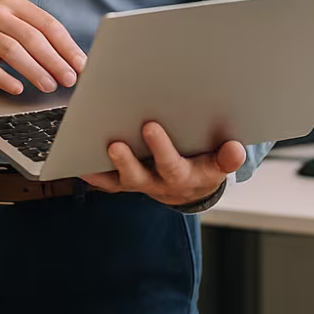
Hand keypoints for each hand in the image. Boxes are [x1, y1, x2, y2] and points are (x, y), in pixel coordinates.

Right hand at [0, 0, 86, 94]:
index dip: (67, 46)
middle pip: (32, 38)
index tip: (81, 65)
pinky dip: (4, 79)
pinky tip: (17, 88)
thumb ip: (38, 34)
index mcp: (16, 5)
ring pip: (11, 50)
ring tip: (49, 85)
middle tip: (69, 79)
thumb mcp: (14, 19)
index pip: (48, 24)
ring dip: (33, 70)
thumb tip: (71, 61)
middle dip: (54, 60)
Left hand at [80, 122, 245, 206]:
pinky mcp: (124, 181)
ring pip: (119, 178)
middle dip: (126, 159)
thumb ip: (227, 158)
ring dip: (105, 165)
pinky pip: (105, 180)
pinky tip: (77, 157)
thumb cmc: (204, 164)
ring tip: (90, 144)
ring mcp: (138, 183)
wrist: (192, 187)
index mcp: (183, 177)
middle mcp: (157, 183)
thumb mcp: (220, 163)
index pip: (171, 166)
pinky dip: (91, 171)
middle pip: (139, 176)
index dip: (160, 149)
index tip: (149, 126)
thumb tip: (236, 150)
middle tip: (112, 142)